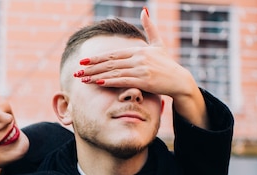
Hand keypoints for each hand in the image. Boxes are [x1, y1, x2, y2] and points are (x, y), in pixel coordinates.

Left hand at [73, 8, 207, 127]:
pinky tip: (98, 83)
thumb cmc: (167, 64)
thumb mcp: (159, 44)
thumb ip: (150, 28)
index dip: (96, 58)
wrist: (179, 80)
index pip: (112, 54)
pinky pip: (122, 80)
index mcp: (138, 50)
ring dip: (96, 76)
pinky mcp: (144, 80)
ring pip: (113, 72)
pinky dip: (109, 81)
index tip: (83, 61)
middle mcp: (138, 58)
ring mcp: (141, 69)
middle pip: (110, 63)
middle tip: (77, 72)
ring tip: (83, 80)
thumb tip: (144, 10)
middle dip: (91, 68)